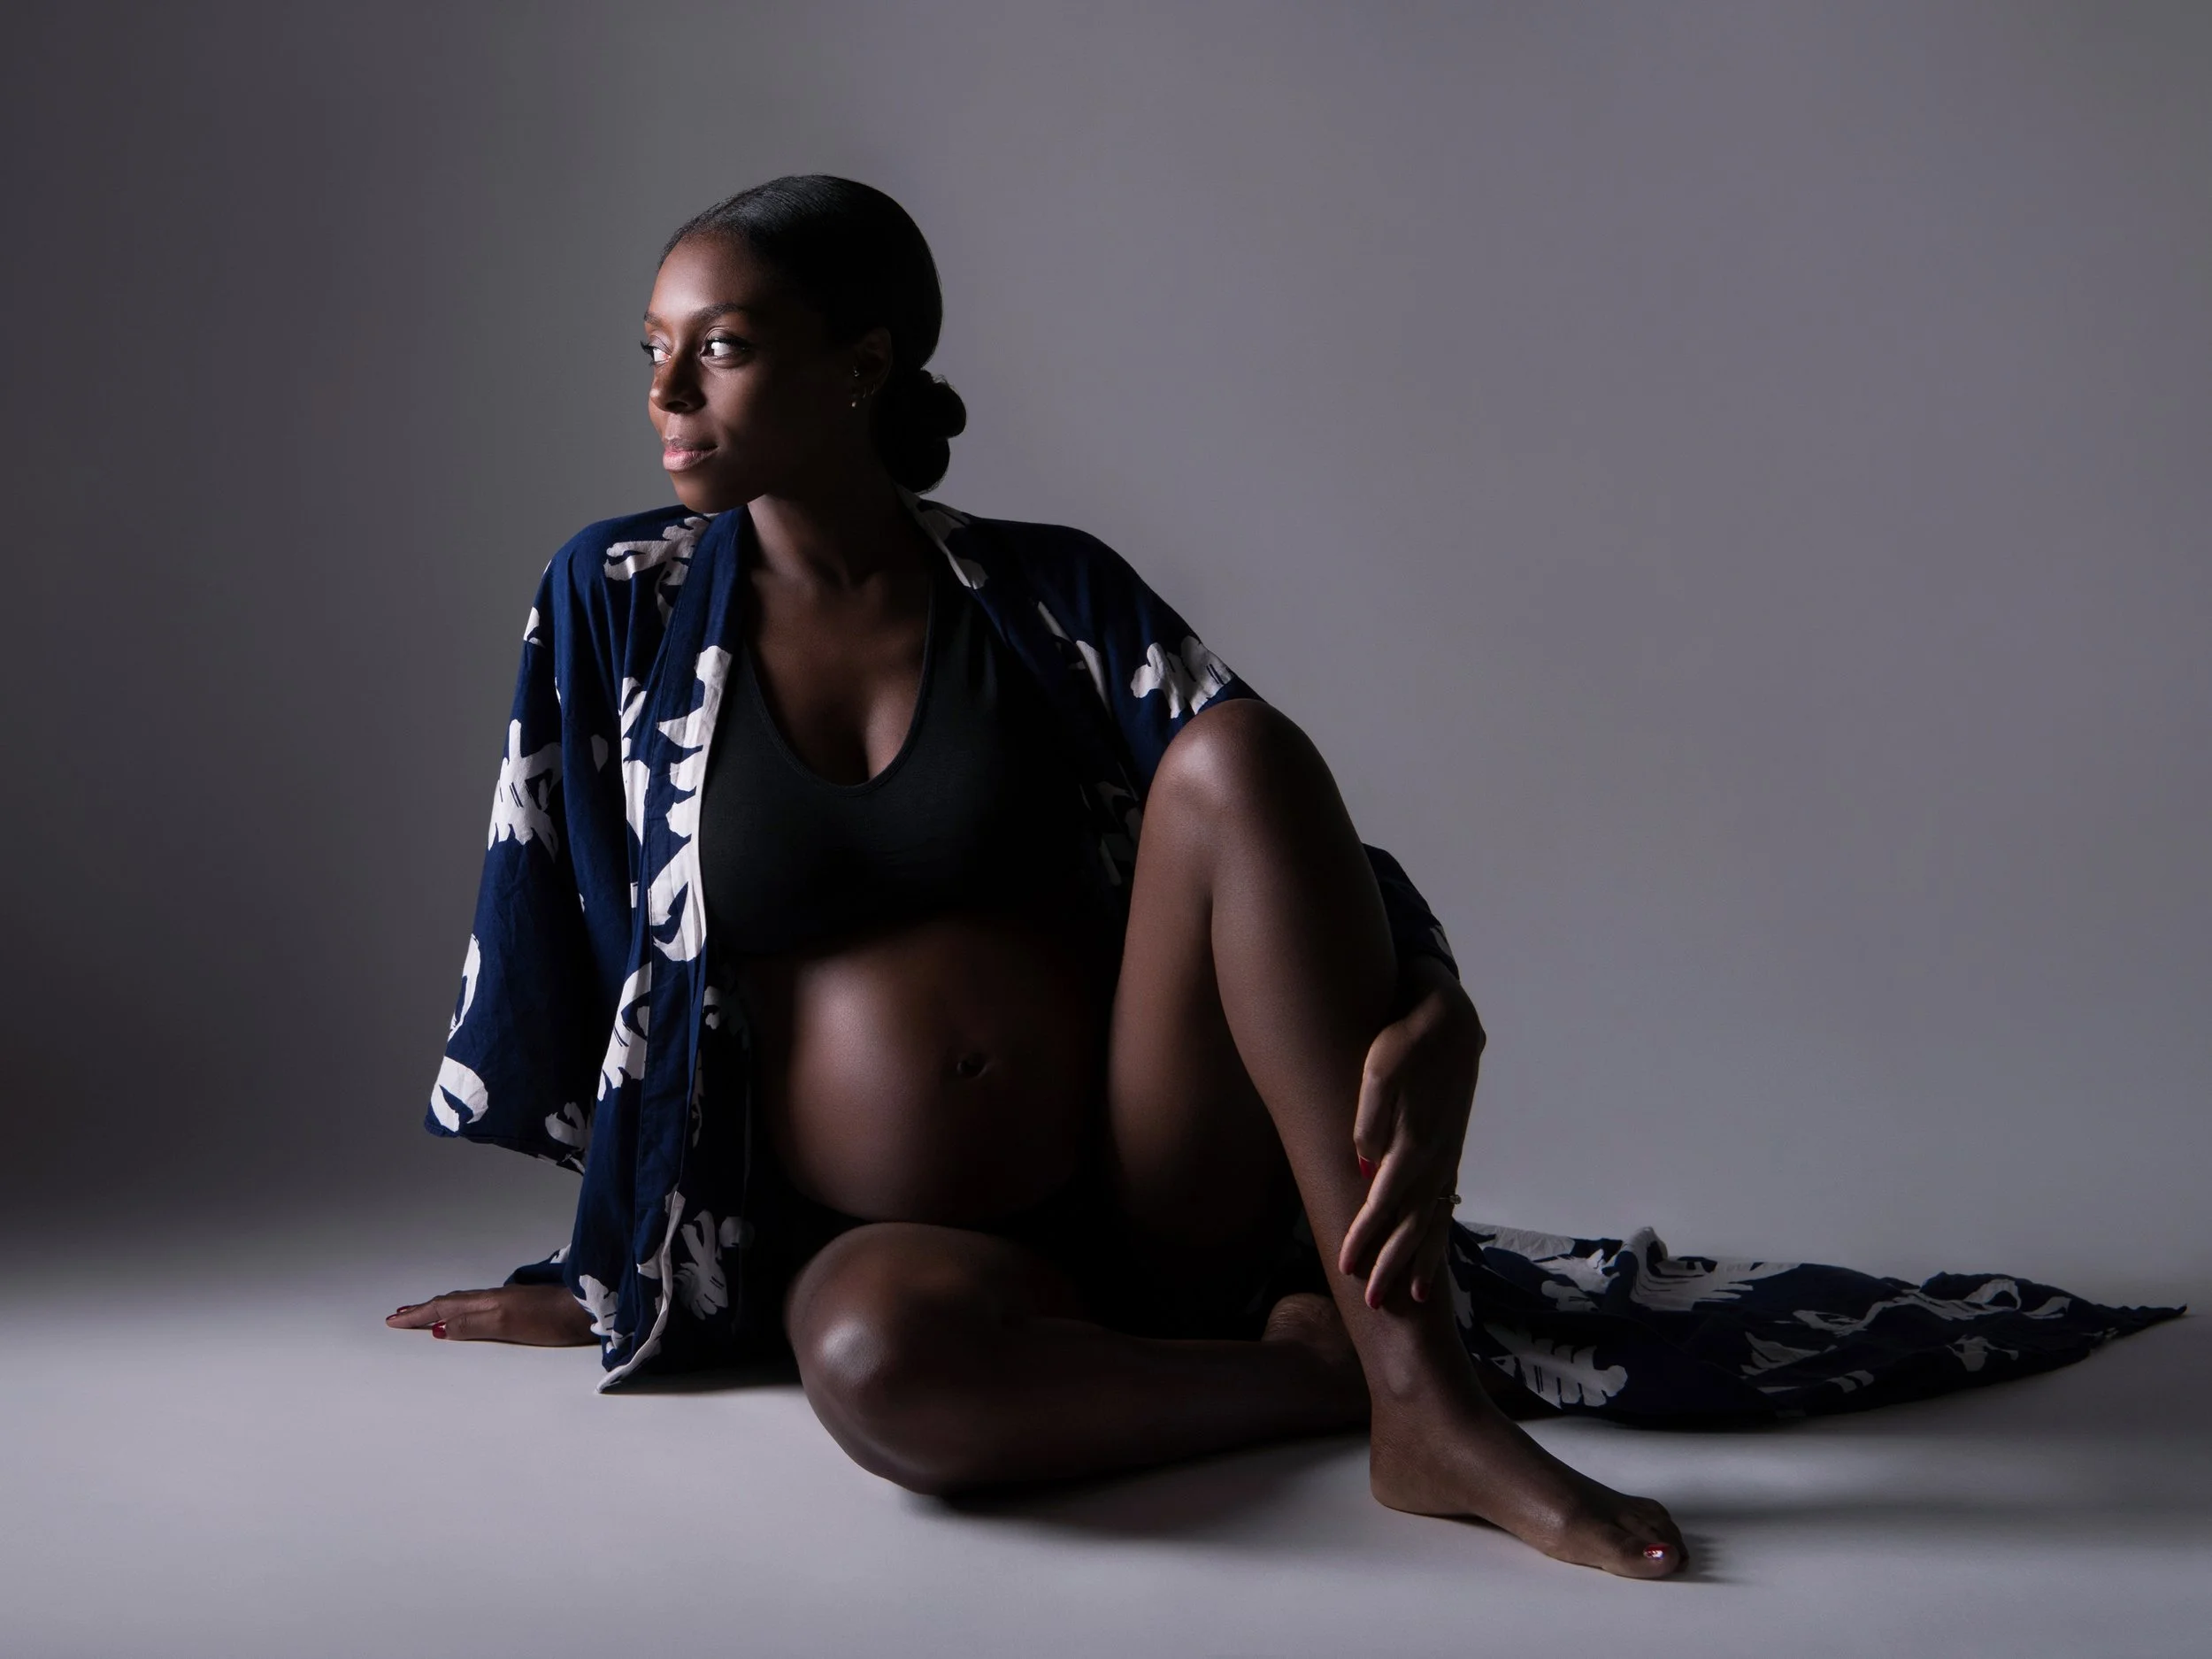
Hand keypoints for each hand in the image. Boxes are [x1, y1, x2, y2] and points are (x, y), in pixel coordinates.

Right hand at [385, 1284, 596, 1345]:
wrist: (586, 1309)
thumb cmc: (550, 1319)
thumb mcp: (506, 1324)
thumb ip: (472, 1325)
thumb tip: (437, 1328)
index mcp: (486, 1303)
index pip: (443, 1309)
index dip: (418, 1315)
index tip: (393, 1320)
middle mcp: (493, 1298)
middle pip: (450, 1302)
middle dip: (423, 1309)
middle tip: (400, 1315)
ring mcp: (506, 1300)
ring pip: (464, 1302)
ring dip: (441, 1307)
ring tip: (425, 1313)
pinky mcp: (519, 1306)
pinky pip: (478, 1305)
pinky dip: (461, 1309)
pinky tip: (467, 1314)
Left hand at [1339, 956, 1484, 1309]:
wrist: (1450, 1017)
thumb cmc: (1407, 1038)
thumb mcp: (1381, 1067)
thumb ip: (1373, 1117)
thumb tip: (1364, 1165)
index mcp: (1415, 1142)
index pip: (1385, 1202)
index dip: (1367, 1236)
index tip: (1348, 1268)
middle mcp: (1435, 1159)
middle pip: (1412, 1224)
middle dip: (1391, 1264)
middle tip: (1374, 1305)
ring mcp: (1446, 1158)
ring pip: (1433, 1219)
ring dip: (1419, 1258)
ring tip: (1408, 1294)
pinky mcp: (1449, 1151)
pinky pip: (1444, 1204)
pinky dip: (1438, 1235)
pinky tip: (1431, 1256)